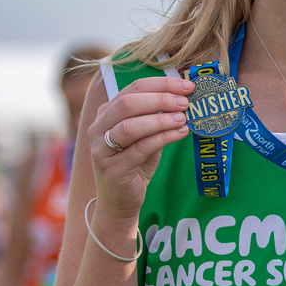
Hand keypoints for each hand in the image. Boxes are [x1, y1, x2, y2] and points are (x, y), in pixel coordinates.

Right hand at [89, 77, 193, 218]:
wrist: (120, 202)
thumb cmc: (134, 164)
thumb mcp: (145, 136)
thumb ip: (157, 117)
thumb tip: (184, 98)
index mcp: (107, 113)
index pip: (133, 88)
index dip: (161, 84)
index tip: (187, 86)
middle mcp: (99, 128)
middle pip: (128, 103)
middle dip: (161, 99)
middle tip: (185, 102)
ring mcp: (102, 149)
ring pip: (130, 126)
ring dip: (161, 119)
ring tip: (183, 118)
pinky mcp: (113, 168)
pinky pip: (140, 148)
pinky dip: (163, 138)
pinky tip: (181, 133)